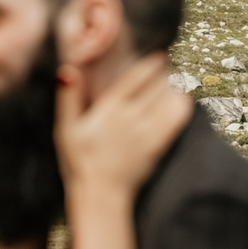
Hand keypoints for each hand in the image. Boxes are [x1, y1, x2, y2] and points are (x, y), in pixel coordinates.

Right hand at [54, 53, 192, 197]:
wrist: (101, 194)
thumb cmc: (79, 161)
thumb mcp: (65, 129)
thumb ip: (68, 98)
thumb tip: (67, 70)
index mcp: (109, 109)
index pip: (137, 77)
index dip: (152, 63)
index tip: (160, 55)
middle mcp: (131, 117)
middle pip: (156, 85)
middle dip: (164, 74)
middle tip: (166, 67)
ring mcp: (147, 132)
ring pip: (169, 99)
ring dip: (173, 88)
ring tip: (171, 84)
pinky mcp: (157, 146)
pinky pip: (177, 120)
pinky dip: (181, 107)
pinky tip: (179, 102)